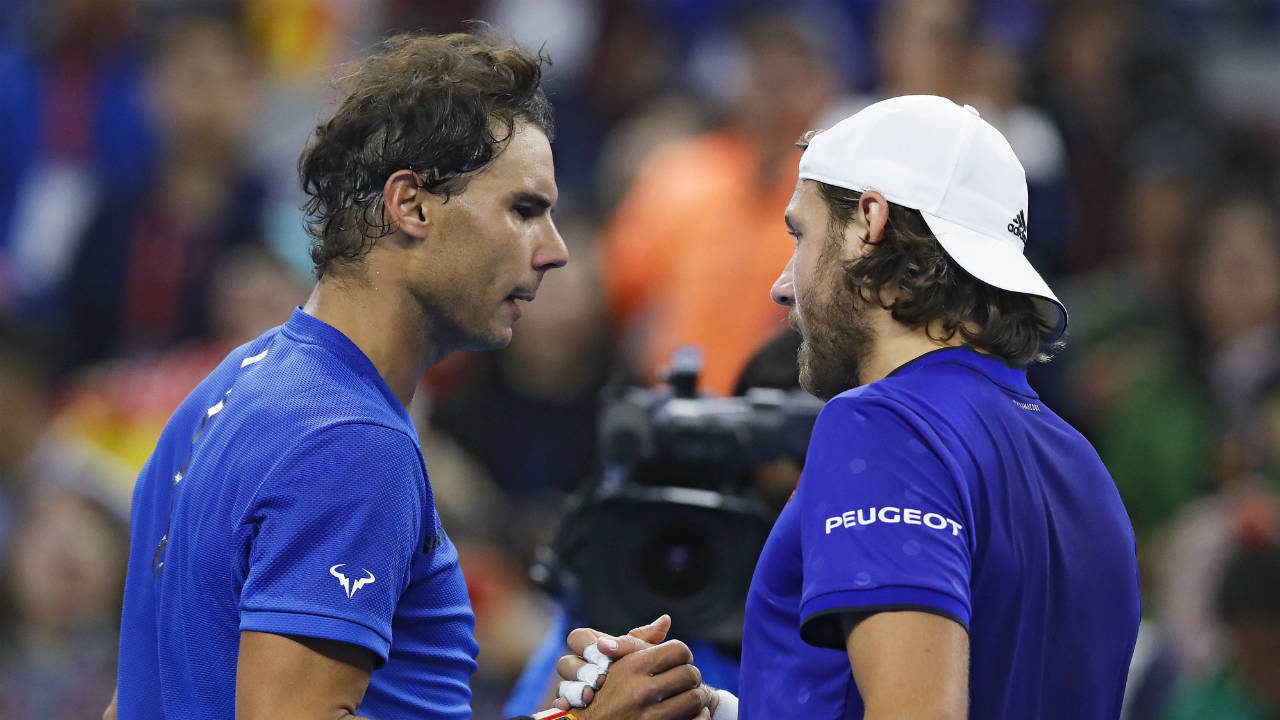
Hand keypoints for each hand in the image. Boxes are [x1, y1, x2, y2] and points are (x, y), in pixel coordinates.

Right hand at [554, 615, 672, 708]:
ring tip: (590, 695)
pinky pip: (561, 703)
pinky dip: (567, 704)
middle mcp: (577, 668)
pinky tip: (579, 706)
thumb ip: (644, 641)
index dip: (588, 645)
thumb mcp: (636, 658)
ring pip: (562, 683)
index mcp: (590, 649)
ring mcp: (572, 688)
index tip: (604, 651)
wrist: (626, 707)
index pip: (577, 638)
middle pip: (565, 661)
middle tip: (600, 678)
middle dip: (582, 669)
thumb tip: (666, 620)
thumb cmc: (631, 676)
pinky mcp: (570, 707)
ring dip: (576, 688)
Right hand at [572, 637, 709, 719]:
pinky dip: (698, 718)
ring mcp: (648, 718)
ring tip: (690, 699)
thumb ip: (638, 640)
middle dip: (692, 676)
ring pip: (695, 699)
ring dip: (697, 698)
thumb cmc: (601, 693)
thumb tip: (666, 619)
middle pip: (690, 674)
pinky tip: (690, 716)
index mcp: (631, 667)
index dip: (682, 654)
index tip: (680, 662)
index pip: (678, 650)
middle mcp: (639, 692)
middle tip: (688, 682)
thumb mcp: (614, 663)